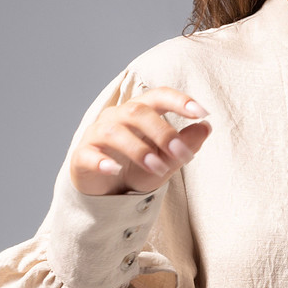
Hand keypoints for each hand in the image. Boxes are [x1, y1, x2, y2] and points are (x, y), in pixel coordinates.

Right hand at [70, 87, 211, 195]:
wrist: (108, 191)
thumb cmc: (138, 168)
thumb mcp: (167, 159)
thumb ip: (185, 144)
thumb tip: (206, 127)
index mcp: (140, 112)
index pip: (159, 96)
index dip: (179, 101)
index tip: (201, 113)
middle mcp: (117, 117)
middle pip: (137, 111)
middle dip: (162, 132)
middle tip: (181, 153)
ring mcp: (97, 135)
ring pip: (114, 131)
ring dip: (139, 149)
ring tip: (158, 168)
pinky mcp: (82, 157)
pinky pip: (88, 155)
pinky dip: (101, 161)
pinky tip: (115, 170)